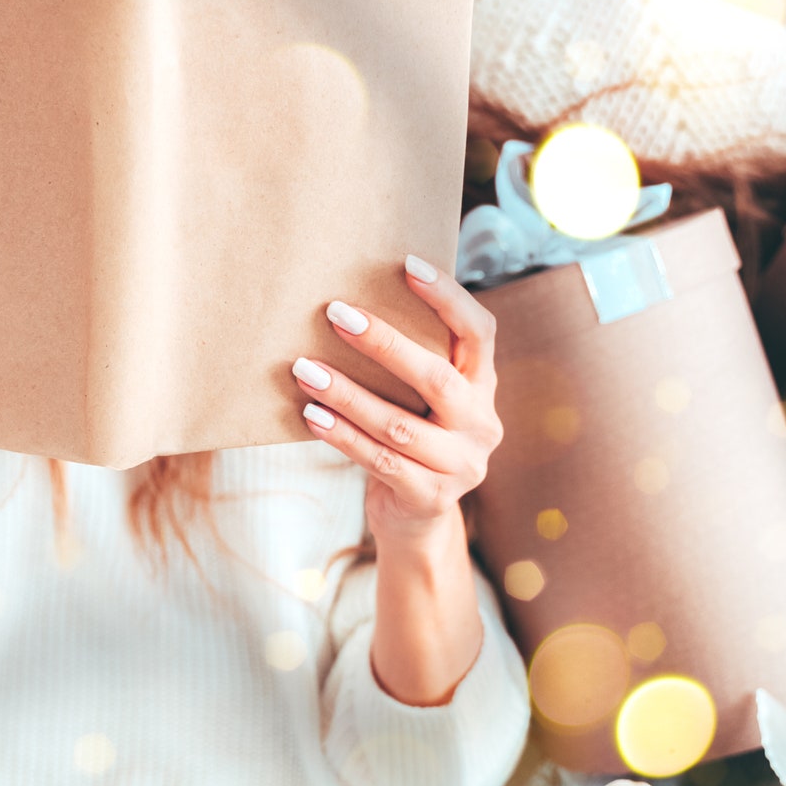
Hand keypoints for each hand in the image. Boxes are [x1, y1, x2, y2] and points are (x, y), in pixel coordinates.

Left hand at [291, 255, 501, 543]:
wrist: (415, 519)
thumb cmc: (408, 437)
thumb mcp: (421, 400)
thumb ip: (408, 362)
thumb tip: (345, 302)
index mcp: (482, 386)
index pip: (479, 332)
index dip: (448, 297)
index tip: (407, 265)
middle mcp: (481, 424)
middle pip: (436, 377)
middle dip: (383, 343)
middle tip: (335, 313)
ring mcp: (461, 466)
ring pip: (397, 424)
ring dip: (346, 394)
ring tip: (304, 368)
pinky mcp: (431, 498)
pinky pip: (378, 461)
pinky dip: (341, 436)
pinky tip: (311, 414)